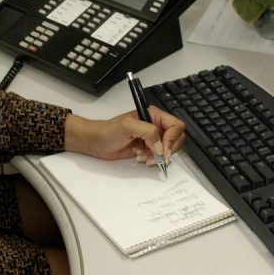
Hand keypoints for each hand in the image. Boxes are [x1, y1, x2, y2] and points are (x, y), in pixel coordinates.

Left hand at [65, 107, 185, 164]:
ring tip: (144, 155)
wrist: (97, 142)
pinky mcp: (147, 148)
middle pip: (176, 138)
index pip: (175, 125)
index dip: (172, 139)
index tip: (163, 150)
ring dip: (157, 156)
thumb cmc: (108, 130)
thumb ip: (147, 132)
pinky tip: (140, 156)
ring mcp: (152, 138)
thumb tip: (160, 144)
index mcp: (153, 115)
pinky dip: (151, 159)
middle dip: (167, 149)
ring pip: (168, 149)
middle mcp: (155, 125)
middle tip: (157, 156)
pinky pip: (158, 156)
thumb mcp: (127, 126)